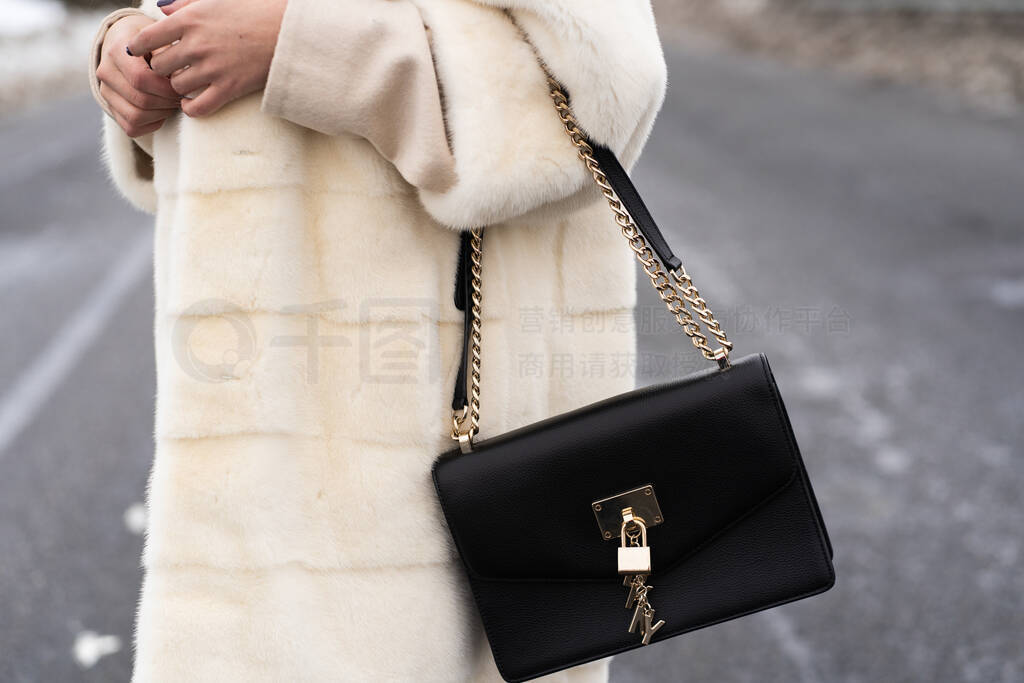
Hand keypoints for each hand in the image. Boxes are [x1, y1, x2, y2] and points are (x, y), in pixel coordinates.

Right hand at [97, 15, 181, 136]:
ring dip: (161, 114)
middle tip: (181, 97)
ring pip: (135, 117)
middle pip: (140, 100)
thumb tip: (181, 80)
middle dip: (167, 102)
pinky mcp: (110, 108)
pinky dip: (152, 124)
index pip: (140, 78)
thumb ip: (169, 55)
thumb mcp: (161, 38)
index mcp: (117, 50)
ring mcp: (106, 92)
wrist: (130, 45)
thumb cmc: (152, 42)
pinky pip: (132, 128)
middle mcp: (105, 72)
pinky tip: (162, 111)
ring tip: (173, 103)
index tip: (181, 87)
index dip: (165, 88)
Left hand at [126, 0, 287, 117]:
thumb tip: (162, 9)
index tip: (140, 52)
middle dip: (163, 68)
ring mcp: (212, 69)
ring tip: (187, 82)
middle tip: (172, 68)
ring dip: (178, 86)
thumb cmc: (254, 10)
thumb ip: (185, 3)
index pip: (146, 38)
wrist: (287, 31)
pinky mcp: (229, 89)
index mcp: (190, 19)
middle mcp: (196, 45)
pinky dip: (190, 108)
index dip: (138, 48)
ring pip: (176, 87)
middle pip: (160, 66)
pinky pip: (197, 108)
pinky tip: (192, 102)